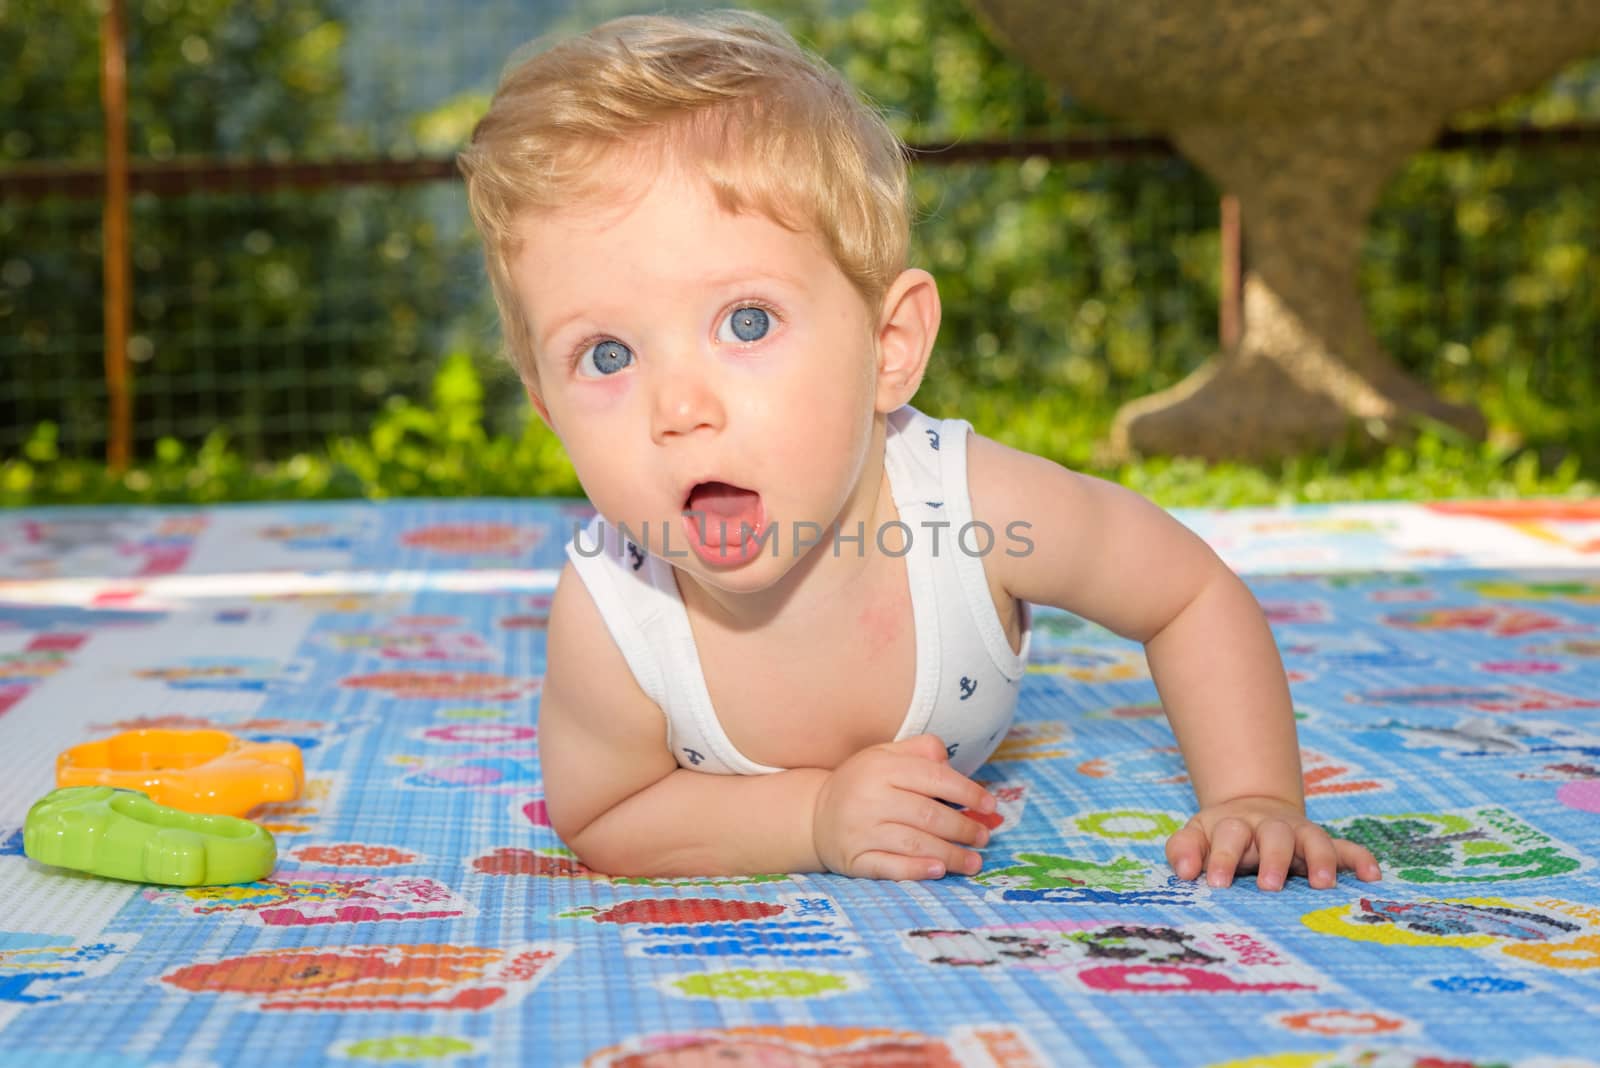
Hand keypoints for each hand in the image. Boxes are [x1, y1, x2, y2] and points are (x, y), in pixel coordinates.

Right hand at [812, 734, 995, 880]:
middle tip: (984, 837)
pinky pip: (890, 867)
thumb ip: (919, 751)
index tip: (990, 805)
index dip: (968, 792)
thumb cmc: (862, 783)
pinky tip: (939, 871)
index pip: (934, 779)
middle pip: (928, 815)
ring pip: (914, 844)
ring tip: (975, 862)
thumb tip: (948, 761)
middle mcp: (870, 799)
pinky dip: (916, 871)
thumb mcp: (885, 756)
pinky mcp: (854, 859)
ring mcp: (860, 831)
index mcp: (881, 768)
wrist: (815, 814)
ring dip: (951, 855)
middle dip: (964, 828)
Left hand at [1165, 795, 1381, 890]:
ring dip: (1320, 858)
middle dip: (1273, 859)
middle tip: (1269, 887)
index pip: (1228, 836)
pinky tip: (1372, 876)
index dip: (1221, 858)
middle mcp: (1270, 827)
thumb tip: (1182, 872)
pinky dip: (1359, 859)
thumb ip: (1184, 850)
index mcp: (1235, 825)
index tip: (1215, 884)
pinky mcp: (1322, 844)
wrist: (1251, 809)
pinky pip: (1345, 848)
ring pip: (1313, 839)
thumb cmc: (1220, 836)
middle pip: (1274, 835)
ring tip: (1323, 884)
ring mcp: (1299, 834)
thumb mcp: (1195, 836)